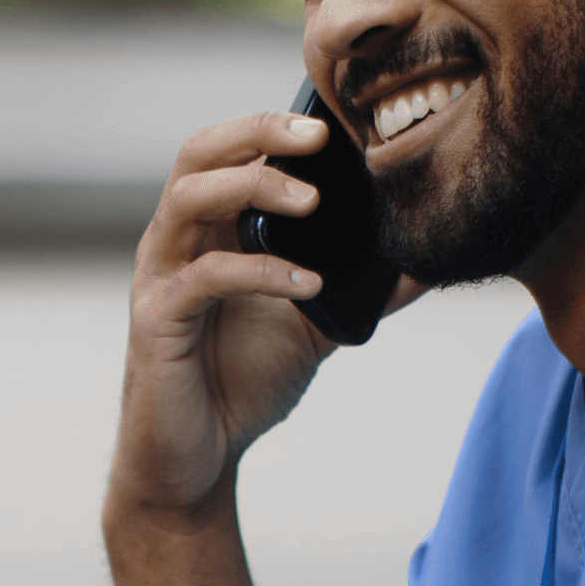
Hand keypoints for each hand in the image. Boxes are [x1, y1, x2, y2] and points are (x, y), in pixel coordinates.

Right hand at [114, 111, 351, 517]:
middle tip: (320, 138)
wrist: (199, 462)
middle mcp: (176, 241)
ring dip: (253, 188)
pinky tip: (307, 284)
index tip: (335, 122)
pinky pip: (203, 278)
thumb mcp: (316, 323)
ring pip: (190, 199)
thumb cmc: (243, 383)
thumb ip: (361, 287)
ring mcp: (160, 277)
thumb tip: (428, 260)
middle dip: (258, 134)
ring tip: (313, 202)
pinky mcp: (156, 321)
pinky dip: (260, 273)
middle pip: (199, 154)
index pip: (229, 150)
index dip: (272, 125)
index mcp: (209, 229)